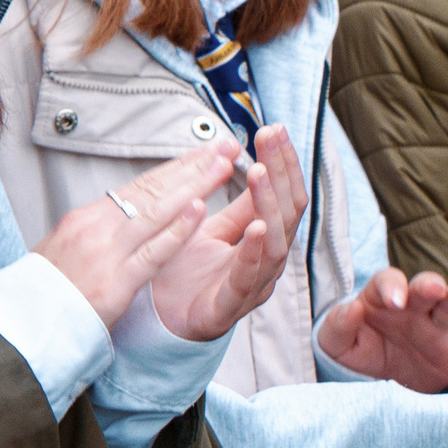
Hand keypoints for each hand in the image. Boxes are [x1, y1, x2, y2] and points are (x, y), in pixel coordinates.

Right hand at [33, 148, 239, 328]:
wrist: (21, 323)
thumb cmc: (45, 291)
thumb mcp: (65, 248)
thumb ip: (97, 232)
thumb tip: (122, 216)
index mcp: (86, 217)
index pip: (140, 186)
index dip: (176, 167)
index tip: (204, 152)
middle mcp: (97, 227)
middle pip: (153, 189)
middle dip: (194, 166)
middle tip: (225, 146)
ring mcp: (106, 253)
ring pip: (157, 212)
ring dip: (195, 186)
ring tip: (224, 166)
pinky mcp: (115, 284)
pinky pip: (152, 253)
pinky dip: (177, 231)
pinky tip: (199, 211)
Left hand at [149, 123, 305, 342]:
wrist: (161, 320)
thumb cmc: (191, 273)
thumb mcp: (215, 228)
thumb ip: (241, 205)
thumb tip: (259, 162)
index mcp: (263, 241)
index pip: (284, 196)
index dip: (282, 163)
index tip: (274, 128)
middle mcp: (266, 262)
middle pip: (287, 214)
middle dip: (281, 173)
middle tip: (272, 137)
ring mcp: (251, 286)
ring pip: (275, 244)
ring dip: (268, 205)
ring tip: (261, 173)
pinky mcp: (228, 308)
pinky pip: (248, 279)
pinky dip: (255, 252)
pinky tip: (258, 228)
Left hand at [319, 269, 447, 394]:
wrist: (373, 386)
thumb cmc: (351, 355)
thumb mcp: (334, 343)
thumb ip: (339, 325)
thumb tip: (352, 307)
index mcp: (379, 300)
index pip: (387, 284)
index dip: (391, 289)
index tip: (393, 302)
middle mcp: (411, 307)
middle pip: (422, 289)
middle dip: (427, 286)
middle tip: (431, 289)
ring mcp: (436, 326)